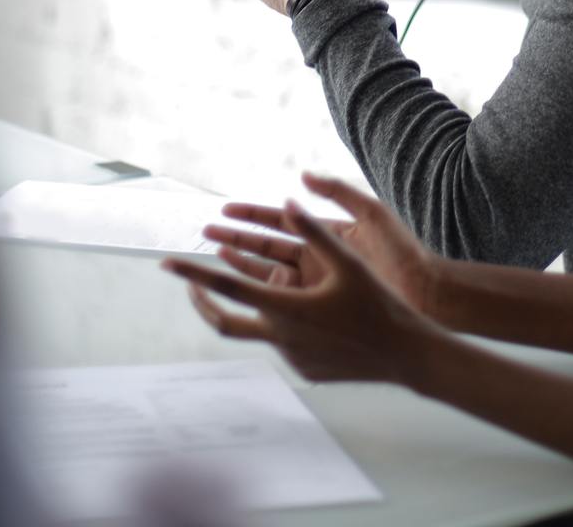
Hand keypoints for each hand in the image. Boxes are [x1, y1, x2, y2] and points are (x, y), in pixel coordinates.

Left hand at [164, 199, 440, 384]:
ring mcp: (291, 357)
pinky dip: (282, 323)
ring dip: (254, 305)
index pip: (226, 287)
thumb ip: (315, 232)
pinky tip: (311, 311)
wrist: (406, 355)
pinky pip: (282, 342)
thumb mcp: (348, 263)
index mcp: (285, 308)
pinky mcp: (305, 369)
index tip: (166, 263)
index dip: (193, 273)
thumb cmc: (379, 305)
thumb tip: (290, 202)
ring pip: (258, 328)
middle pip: (223, 320)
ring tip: (267, 281)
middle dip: (202, 300)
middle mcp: (281, 337)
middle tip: (189, 282)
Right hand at [203, 172, 443, 315]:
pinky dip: (263, 294)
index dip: (251, 214)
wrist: (428, 293)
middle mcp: (320, 257)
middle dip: (236, 238)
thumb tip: (303, 175)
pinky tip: (242, 292)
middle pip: (268, 246)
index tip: (224, 209)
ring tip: (215, 256)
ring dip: (242, 264)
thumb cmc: (404, 253)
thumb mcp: (372, 214)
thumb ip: (338, 192)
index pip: (281, 220)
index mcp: (329, 233)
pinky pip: (286, 299)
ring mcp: (320, 284)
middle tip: (205, 234)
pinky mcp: (324, 307)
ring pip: (271, 273)